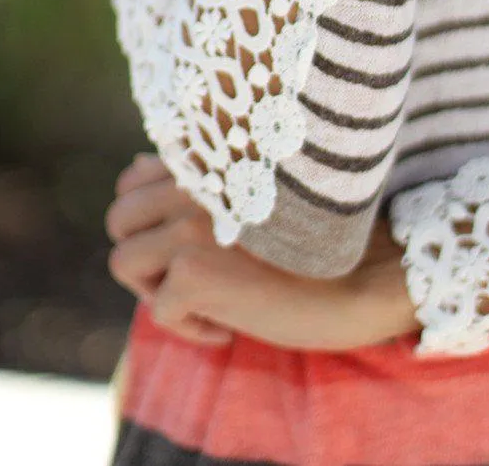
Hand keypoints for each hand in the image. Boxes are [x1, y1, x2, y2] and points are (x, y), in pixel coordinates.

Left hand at [106, 154, 418, 350]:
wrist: (368, 274)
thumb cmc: (316, 237)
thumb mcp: (252, 198)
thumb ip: (194, 180)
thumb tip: (136, 167)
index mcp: (209, 160)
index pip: (133, 179)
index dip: (149, 217)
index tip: (189, 243)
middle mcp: (194, 183)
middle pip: (120, 218)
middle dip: (146, 255)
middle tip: (193, 277)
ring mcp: (190, 224)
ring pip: (124, 260)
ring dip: (158, 290)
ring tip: (207, 300)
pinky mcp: (195, 271)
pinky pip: (158, 309)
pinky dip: (189, 328)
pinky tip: (231, 325)